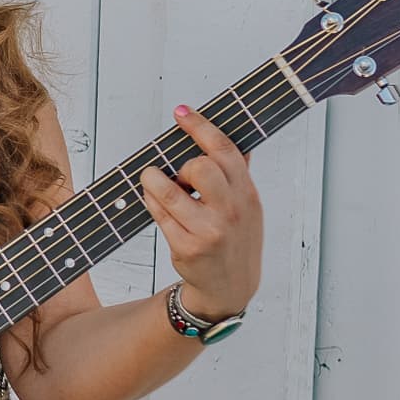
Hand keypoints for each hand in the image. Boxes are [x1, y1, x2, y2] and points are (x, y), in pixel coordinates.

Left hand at [138, 104, 263, 323]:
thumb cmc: (235, 239)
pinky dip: (152, 204)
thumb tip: (228, 137)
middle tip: (179, 174)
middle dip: (183, 165)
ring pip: (169, 192)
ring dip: (153, 180)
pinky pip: (159, 215)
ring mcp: (209, 232)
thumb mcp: (248, 205)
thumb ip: (237, 174)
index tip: (181, 112)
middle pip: (200, 167)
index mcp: (248, 194)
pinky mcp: (187, 248)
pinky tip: (156, 204)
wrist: (231, 287)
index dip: (201, 127)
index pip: (225, 151)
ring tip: (152, 179)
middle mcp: (232, 212)